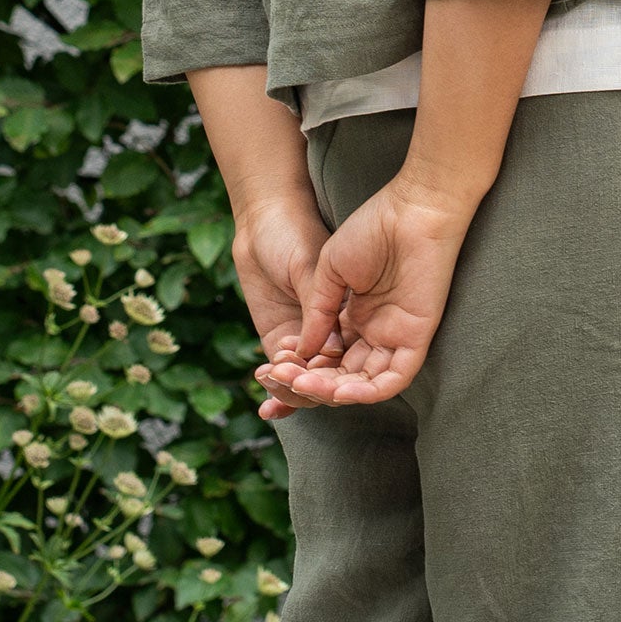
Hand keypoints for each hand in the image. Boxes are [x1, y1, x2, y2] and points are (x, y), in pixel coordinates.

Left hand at [230, 196, 342, 420]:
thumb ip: (320, 306)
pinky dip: (279, 393)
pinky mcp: (281, 337)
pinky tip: (267, 403)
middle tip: (298, 380)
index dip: (350, 378)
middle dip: (318, 388)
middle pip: (335, 377)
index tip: (336, 387)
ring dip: (293, 391)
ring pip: (310, 383)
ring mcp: (308, 336)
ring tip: (276, 376)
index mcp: (354, 311)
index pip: (359, 359)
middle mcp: (337, 329)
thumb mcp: (310, 265)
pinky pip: (286, 374)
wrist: (262, 218)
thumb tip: (328, 349)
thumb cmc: (294, 231)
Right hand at [253, 173, 476, 407]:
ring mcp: (394, 336)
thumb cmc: (371, 228)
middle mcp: (373, 331)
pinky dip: (367, 392)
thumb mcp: (328, 271)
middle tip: (281, 378)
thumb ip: (316, 312)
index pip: (325, 357)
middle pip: (339, 376)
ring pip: (363, 384)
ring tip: (303, 383)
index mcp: (353, 316)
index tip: (270, 369)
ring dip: (332, 392)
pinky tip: (340, 391)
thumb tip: (300, 352)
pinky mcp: (416, 338)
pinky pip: (393, 379)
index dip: (298, 368)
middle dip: (308, 383)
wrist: (409, 209)